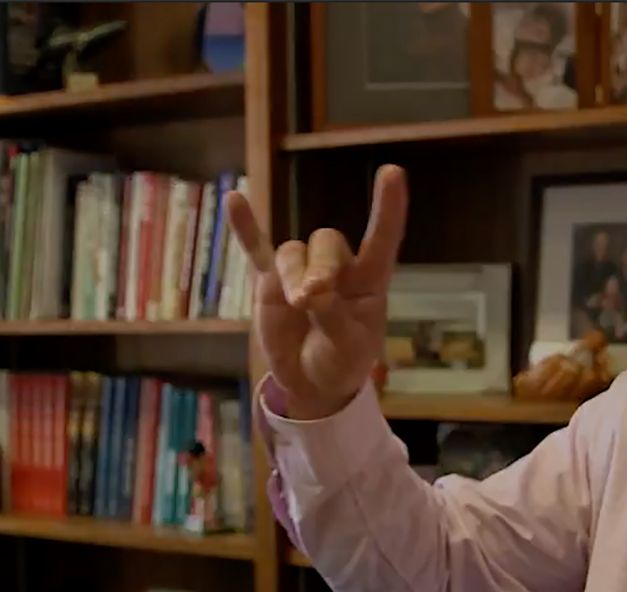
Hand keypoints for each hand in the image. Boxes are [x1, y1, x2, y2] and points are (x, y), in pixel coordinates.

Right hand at [225, 164, 408, 419]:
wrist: (312, 384)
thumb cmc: (341, 363)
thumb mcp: (348, 348)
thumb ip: (333, 317)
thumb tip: (310, 290)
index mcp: (368, 281)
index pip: (381, 239)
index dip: (388, 208)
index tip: (392, 172)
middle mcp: (336, 269)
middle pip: (327, 241)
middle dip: (319, 265)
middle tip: (312, 298)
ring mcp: (301, 272)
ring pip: (294, 251)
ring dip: (293, 273)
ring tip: (296, 303)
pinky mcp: (269, 283)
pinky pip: (256, 249)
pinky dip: (246, 227)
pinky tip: (233, 199)